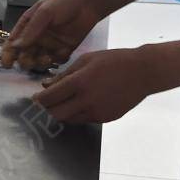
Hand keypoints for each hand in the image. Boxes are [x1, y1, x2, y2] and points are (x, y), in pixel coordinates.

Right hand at [0, 0, 101, 70]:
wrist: (89, 2)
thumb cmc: (64, 1)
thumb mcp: (45, 11)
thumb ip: (31, 29)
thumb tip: (16, 46)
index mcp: (28, 26)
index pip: (13, 42)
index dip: (7, 54)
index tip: (6, 63)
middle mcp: (37, 37)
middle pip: (25, 55)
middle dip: (25, 61)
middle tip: (30, 60)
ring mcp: (50, 45)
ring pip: (39, 61)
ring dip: (41, 63)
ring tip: (48, 58)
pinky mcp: (64, 50)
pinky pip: (57, 61)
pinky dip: (58, 59)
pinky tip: (63, 51)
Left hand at [32, 47, 159, 122]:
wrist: (144, 72)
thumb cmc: (114, 60)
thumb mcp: (87, 59)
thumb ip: (64, 74)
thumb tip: (46, 85)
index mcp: (80, 83)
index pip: (50, 98)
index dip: (39, 99)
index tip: (35, 98)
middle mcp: (86, 101)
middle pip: (56, 114)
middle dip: (47, 110)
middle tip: (45, 104)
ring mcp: (97, 112)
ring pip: (69, 120)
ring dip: (62, 112)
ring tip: (63, 102)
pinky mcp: (105, 119)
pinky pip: (84, 119)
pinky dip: (77, 113)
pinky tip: (80, 103)